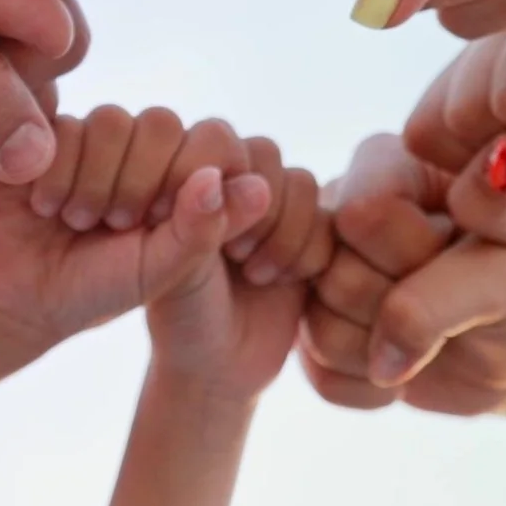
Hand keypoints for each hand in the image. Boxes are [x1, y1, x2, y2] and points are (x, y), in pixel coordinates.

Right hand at [0, 109, 277, 351]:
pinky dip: (57, 176)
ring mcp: (100, 137)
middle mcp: (148, 147)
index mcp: (188, 175)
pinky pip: (63, 128)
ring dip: (95, 182)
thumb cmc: (102, 287)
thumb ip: (206, 230)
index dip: (188, 178)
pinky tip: (47, 208)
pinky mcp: (50, 133)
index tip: (162, 226)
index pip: (215, 140)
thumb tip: (257, 186)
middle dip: (138, 183)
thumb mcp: (163, 272)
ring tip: (81, 222)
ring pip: (111, 121)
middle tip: (118, 226)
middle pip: (162, 124)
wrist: (24, 296)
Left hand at [149, 134, 333, 400]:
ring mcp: (273, 204)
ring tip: (253, 272)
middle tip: (231, 253)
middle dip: (254, 208)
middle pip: (264, 153)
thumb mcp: (176, 272)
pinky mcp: (310, 231)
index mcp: (187, 174)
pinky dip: (306, 252)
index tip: (210, 233)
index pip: (215, 138)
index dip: (214, 177)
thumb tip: (221, 177)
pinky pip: (329, 218)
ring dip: (281, 231)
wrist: (220, 368)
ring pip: (300, 182)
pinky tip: (276, 280)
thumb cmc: (182, 318)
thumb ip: (196, 225)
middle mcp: (232, 179)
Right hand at [298, 135, 505, 409]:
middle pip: (333, 276)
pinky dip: (377, 388)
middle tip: (449, 302)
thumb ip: (445, 294)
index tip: (456, 254)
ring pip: (318, 330)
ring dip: (389, 353)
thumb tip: (384, 356)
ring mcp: (316, 274)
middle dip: (403, 307)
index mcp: (384, 165)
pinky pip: (319, 376)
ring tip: (431, 335)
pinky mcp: (310, 332)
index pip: (360, 213)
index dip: (412, 255)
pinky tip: (408, 366)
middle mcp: (335, 211)